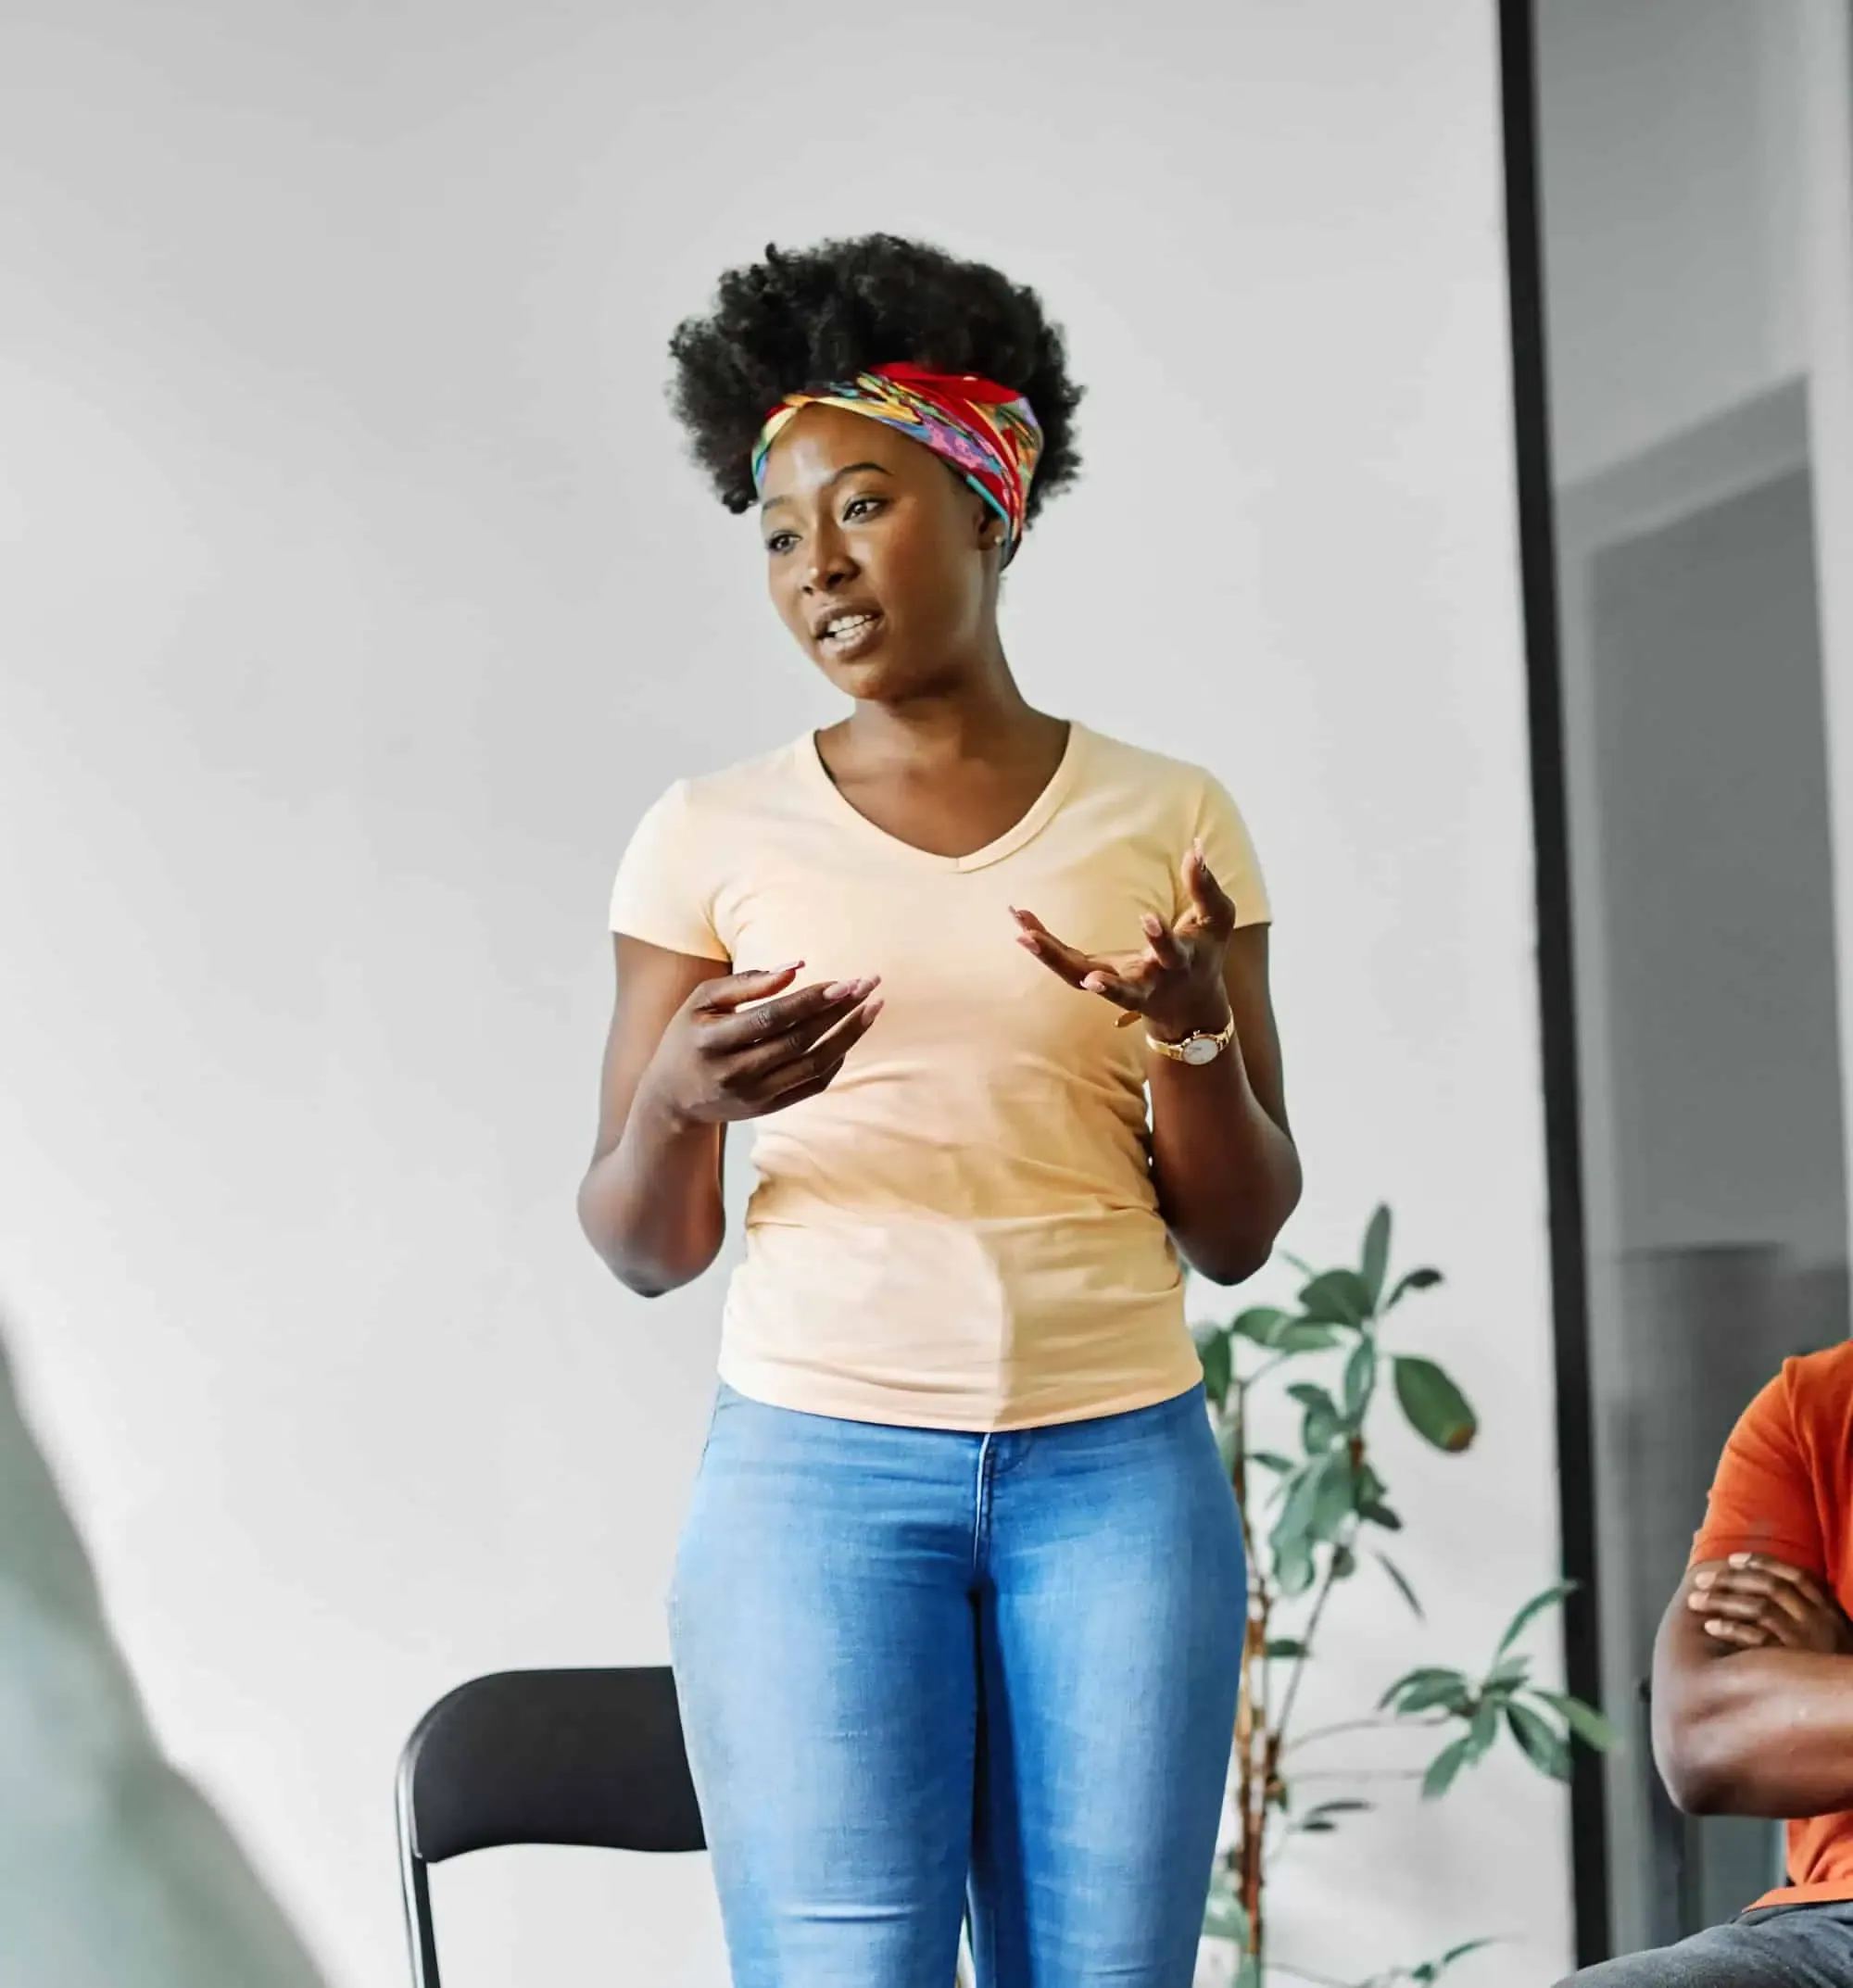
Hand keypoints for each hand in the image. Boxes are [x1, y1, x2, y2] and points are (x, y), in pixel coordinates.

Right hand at [644, 964, 882, 1126]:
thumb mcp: (703, 1000)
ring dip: (849, 1034)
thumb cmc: (689, 1036)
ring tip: (873, 1007)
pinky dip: (837, 1058)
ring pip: (814, 1063)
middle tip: (868, 983)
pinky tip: (850, 1033)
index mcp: (712, 1040)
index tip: (845, 980)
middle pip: (799, 1040)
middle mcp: (734, 1072)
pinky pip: (814, 1083)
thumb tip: (797, 966)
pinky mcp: (769, 1108)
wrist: (672, 1097)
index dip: (811, 999)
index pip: (772, 1018)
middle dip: (839, 1010)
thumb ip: (747, 981)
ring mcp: (754, 1094)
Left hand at [1010, 839, 1236, 1041]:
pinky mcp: (1096, 982)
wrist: (1191, 1005)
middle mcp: (1146, 984)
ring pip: (1078, 979)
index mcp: (1179, 965)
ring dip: (1051, 958)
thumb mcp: (1216, 920)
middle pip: (1120, 986)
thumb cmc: (1205, 953)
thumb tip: (1196, 846)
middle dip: (1102, 978)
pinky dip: (1043, 947)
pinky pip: (1064, 966)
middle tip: (1084, 972)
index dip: (1160, 938)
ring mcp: (1117, 988)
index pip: (1171, 953)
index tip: (1148, 918)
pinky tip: (1021, 924)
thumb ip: (1205, 887)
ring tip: (1023, 933)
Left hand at [1687, 1553, 1852, 1654]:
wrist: (1851, 1701)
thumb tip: (1772, 1587)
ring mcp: (1806, 1642)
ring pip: (1759, 1609)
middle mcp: (1819, 1622)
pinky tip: (1710, 1626)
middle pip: (1770, 1588)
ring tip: (1696, 1600)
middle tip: (1700, 1579)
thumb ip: (1812, 1611)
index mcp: (1831, 1611)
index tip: (1733, 1559)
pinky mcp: (1792, 1665)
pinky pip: (1756, 1641)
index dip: (1763, 1563)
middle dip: (1731, 1579)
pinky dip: (1730, 1630)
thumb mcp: (1836, 1634)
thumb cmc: (1837, 1667)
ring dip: (1722, 1601)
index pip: (1796, 1576)